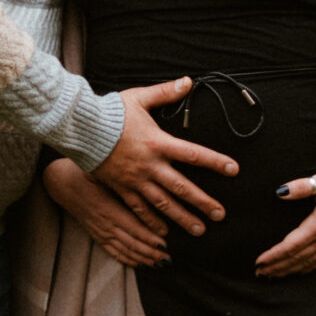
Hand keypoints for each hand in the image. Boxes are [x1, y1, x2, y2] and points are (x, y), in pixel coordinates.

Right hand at [45, 157, 169, 267]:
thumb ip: (120, 179)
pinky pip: (114, 252)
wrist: (63, 185)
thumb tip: (139, 176)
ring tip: (159, 264)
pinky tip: (140, 264)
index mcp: (109, 209)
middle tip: (168, 259)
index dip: (148, 237)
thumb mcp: (102, 174)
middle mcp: (106, 224)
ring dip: (143, 259)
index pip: (133, 227)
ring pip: (125, 250)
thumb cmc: (85, 175)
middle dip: (151, 253)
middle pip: (132, 243)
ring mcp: (101, 232)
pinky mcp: (97, 236)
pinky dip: (128, 259)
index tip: (165, 243)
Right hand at [89, 78, 239, 235]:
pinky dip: (152, 222)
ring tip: (199, 230)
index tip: (233, 170)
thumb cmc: (111, 112)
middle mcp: (150, 165)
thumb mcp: (139, 98)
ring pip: (164, 204)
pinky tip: (164, 234)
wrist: (81, 129)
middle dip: (203, 202)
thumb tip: (188, 81)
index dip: (215, 162)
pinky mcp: (122, 188)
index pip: (193, 154)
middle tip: (220, 215)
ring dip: (183, 218)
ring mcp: (136, 180)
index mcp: (158, 142)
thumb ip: (165, 92)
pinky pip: (139, 209)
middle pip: (182, 187)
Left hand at [256, 164, 315, 278]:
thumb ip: (300, 187)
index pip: (291, 246)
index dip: (274, 256)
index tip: (258, 262)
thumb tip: (280, 191)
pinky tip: (299, 271)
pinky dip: (307, 269)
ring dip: (290, 270)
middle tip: (259, 273)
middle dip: (277, 267)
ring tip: (273, 275)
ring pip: (309, 263)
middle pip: (297, 259)